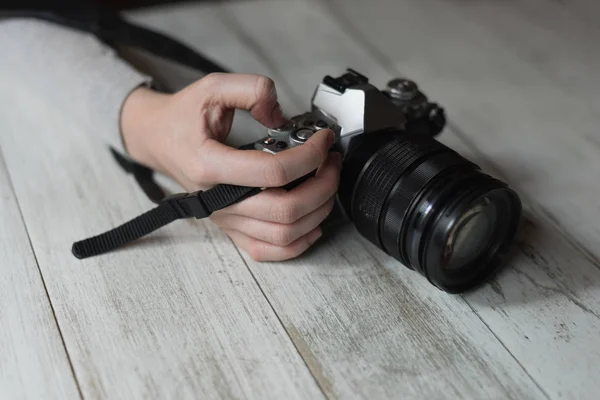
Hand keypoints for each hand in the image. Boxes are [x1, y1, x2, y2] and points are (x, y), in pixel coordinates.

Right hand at [120, 73, 341, 260]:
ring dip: (317, 212)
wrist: (158, 139)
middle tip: (332, 162)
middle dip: (323, 185)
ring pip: (283, 235)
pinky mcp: (231, 227)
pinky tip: (312, 223)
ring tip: (327, 184)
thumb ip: (251, 89)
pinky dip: (297, 244)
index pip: (273, 173)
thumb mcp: (212, 87)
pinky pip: (267, 250)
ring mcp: (225, 218)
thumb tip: (282, 115)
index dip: (310, 155)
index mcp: (209, 165)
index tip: (323, 139)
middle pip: (285, 210)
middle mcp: (217, 200)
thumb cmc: (182, 117)